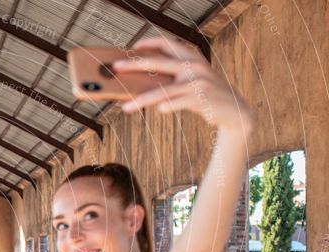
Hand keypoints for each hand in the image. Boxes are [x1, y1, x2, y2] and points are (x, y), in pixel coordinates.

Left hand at [114, 36, 251, 130]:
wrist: (234, 111)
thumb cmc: (206, 95)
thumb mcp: (192, 80)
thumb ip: (172, 77)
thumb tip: (140, 83)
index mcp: (192, 57)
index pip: (168, 43)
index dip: (150, 42)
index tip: (133, 46)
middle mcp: (195, 66)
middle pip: (159, 62)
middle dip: (135, 64)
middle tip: (115, 67)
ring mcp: (198, 82)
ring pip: (162, 90)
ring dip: (141, 100)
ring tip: (125, 108)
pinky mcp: (200, 99)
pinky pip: (175, 103)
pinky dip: (166, 107)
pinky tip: (159, 110)